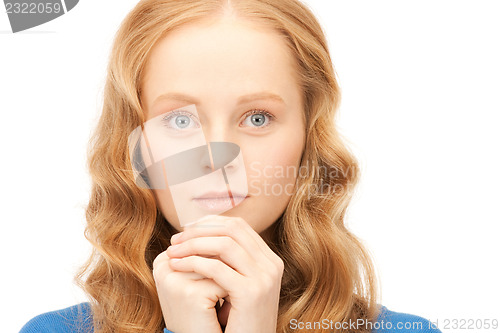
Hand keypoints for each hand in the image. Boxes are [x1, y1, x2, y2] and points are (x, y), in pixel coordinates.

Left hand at [166, 215, 284, 332]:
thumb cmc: (239, 323)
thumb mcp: (240, 286)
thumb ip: (231, 263)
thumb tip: (203, 235)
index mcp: (269, 260)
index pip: (238, 227)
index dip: (210, 223)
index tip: (187, 230)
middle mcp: (271, 265)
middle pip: (232, 230)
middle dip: (199, 230)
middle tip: (175, 238)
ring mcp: (264, 278)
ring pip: (224, 245)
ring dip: (193, 244)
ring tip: (172, 251)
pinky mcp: (251, 292)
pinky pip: (217, 268)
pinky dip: (193, 263)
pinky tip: (177, 266)